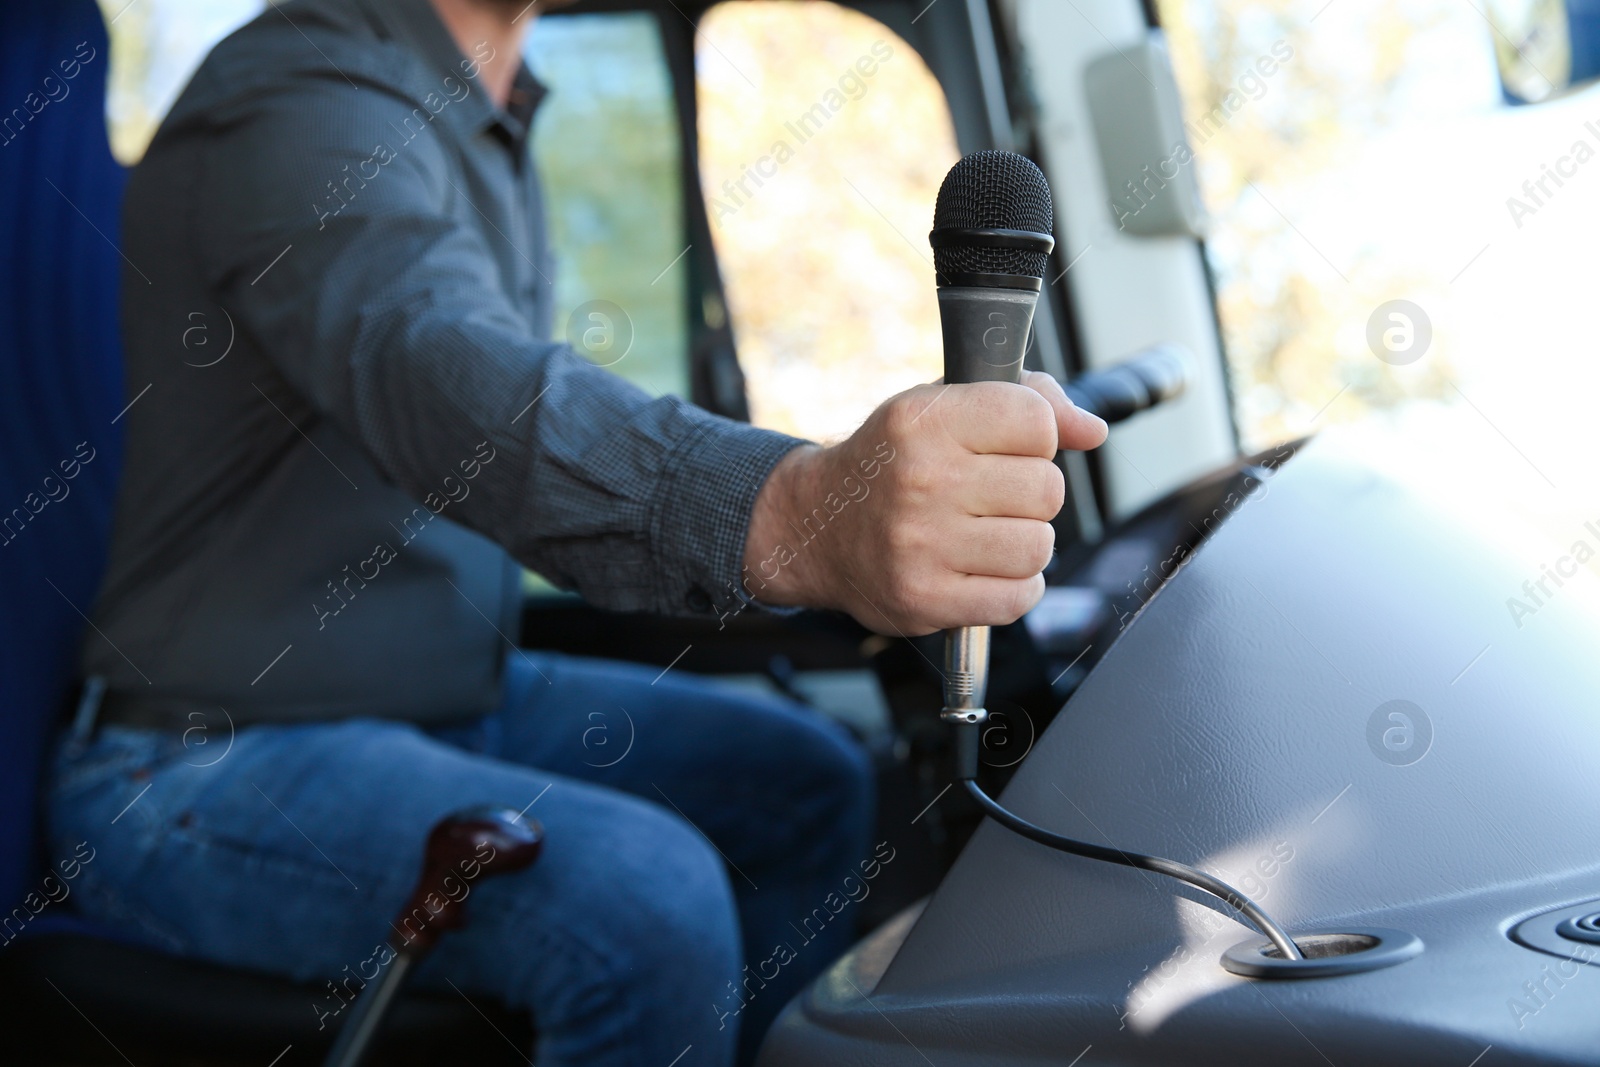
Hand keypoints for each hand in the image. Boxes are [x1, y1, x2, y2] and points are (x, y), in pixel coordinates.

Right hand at [744, 371, 1107, 634]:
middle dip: (1030, 494)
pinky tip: (984, 569)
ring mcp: (921, 544)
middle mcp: (921, 480)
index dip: (1035, 436)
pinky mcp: (925, 598)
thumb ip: (1024, 401)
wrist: (818, 526)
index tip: (1007, 446)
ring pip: (1039, 546)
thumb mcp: (940, 407)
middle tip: (992, 496)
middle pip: (1047, 489)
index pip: (1036, 421)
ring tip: (986, 534)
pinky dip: (1014, 586)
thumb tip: (1091, 430)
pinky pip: (1019, 596)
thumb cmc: (893, 463)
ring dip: (1025, 543)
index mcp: (924, 420)